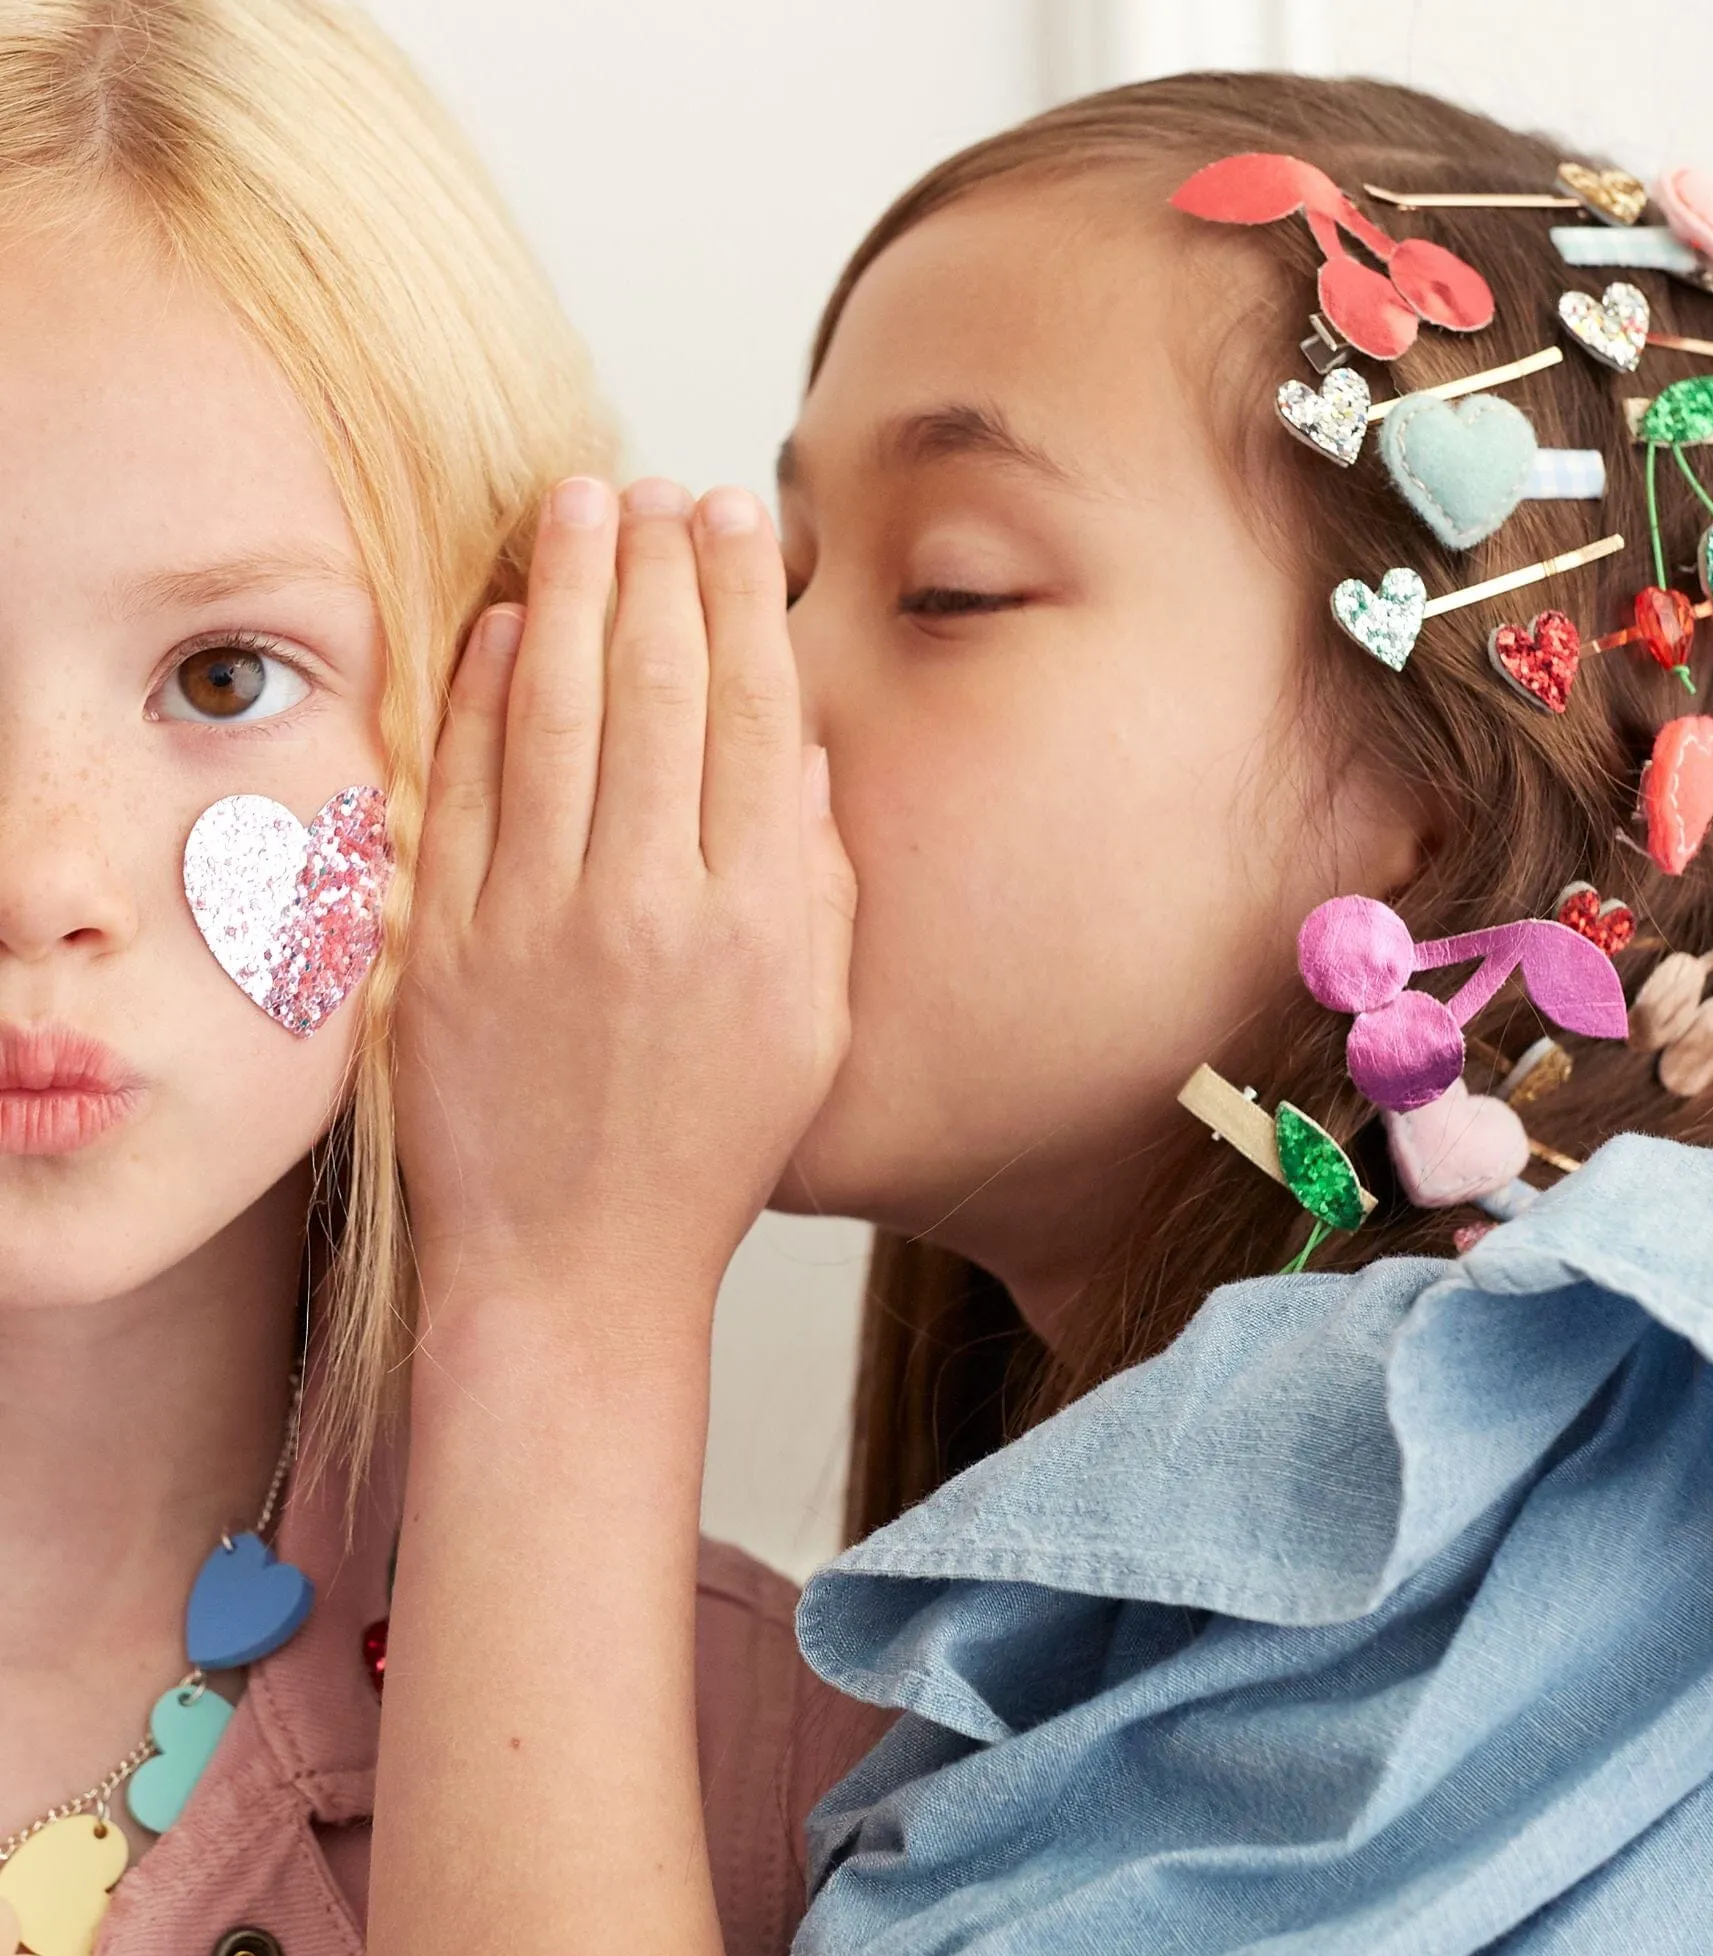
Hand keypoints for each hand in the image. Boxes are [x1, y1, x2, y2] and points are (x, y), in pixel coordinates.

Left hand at [395, 477, 853, 1327]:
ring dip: (575, 592)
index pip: (756, 714)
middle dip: (661, 564)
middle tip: (658, 484)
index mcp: (759, 919)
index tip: (738, 516)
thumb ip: (817, 883)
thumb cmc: (711, 1149)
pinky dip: (487, 693)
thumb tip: (801, 752)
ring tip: (583, 502)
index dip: (744, 597)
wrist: (576, 1264)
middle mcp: (655, 902)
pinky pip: (468, 787)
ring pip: (561, 712)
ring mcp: (540, 918)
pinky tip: (511, 623)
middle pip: (662, 688)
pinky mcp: (446, 944)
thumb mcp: (811, 1027)